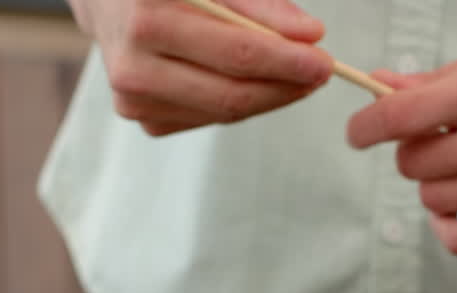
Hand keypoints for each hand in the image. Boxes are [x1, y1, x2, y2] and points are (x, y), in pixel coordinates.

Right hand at [68, 0, 333, 135]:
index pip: (234, 53)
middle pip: (229, 95)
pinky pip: (206, 118)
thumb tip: (309, 35)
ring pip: (221, 113)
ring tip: (295, 77)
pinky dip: (237, 103)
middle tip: (321, 74)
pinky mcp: (140, 117)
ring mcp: (132, 99)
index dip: (286, 61)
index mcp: (145, 16)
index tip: (325, 61)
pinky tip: (253, 84)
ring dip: (267, 98)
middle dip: (284, 87)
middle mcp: (131, 64)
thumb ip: (259, 4)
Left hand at [346, 47, 456, 253]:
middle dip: (412, 151)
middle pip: (412, 164)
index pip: (402, 118)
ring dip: (434, 183)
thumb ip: (426, 83)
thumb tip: (376, 86)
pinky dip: (447, 224)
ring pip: (430, 199)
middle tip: (436, 141)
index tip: (358, 132)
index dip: (366, 127)